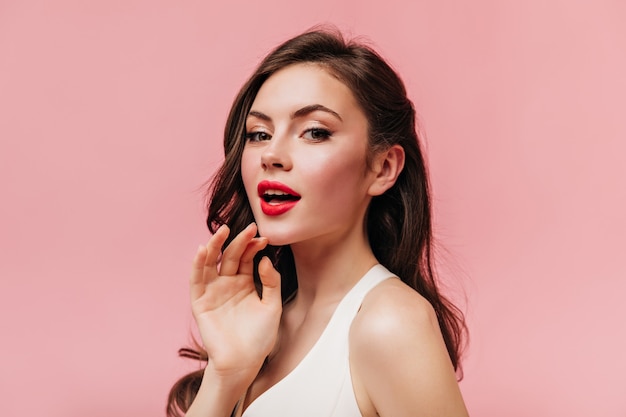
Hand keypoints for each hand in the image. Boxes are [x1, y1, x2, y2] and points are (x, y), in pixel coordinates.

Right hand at [190, 223, 281, 384]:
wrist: (243, 362)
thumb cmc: (259, 337)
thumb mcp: (272, 306)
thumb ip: (271, 282)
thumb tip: (265, 259)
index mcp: (245, 283)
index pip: (247, 258)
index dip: (253, 246)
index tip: (264, 238)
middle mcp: (228, 283)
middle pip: (230, 256)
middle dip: (238, 241)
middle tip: (249, 228)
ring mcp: (213, 291)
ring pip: (212, 263)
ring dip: (215, 246)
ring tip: (222, 231)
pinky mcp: (200, 302)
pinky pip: (197, 280)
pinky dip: (198, 265)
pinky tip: (203, 250)